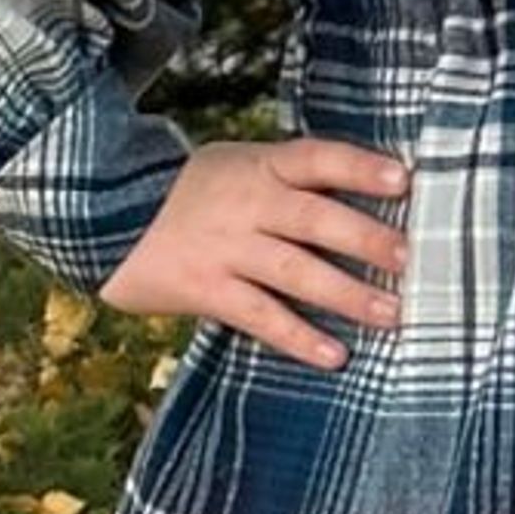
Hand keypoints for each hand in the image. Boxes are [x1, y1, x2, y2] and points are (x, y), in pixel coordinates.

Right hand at [103, 135, 410, 365]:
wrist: (104, 217)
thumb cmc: (193, 195)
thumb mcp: (237, 167)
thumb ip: (290, 181)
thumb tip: (371, 200)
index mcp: (260, 165)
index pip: (318, 158)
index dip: (361, 167)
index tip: (404, 180)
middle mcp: (246, 202)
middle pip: (314, 217)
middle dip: (366, 238)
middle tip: (410, 259)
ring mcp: (226, 246)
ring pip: (294, 269)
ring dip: (346, 294)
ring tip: (392, 315)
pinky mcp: (206, 288)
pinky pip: (259, 314)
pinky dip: (297, 336)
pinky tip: (334, 355)